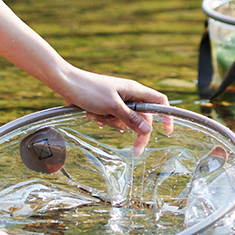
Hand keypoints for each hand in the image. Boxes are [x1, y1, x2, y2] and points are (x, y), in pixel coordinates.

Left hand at [56, 66, 170, 154]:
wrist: (66, 84)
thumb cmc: (89, 90)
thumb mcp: (112, 107)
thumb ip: (131, 119)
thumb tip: (149, 130)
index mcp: (134, 90)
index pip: (158, 101)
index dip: (166, 115)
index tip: (168, 131)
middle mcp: (128, 95)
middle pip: (141, 117)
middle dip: (135, 131)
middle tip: (135, 150)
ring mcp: (117, 100)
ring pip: (124, 120)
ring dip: (112, 122)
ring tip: (97, 114)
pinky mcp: (105, 105)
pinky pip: (111, 119)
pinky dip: (103, 120)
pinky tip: (91, 114)